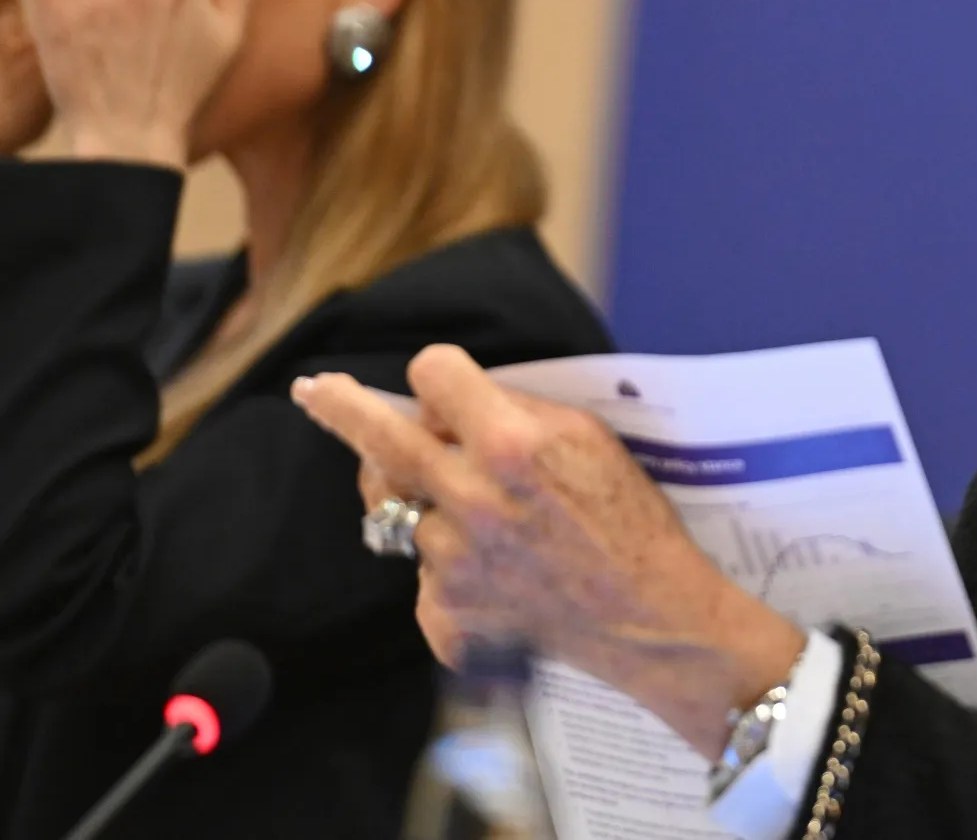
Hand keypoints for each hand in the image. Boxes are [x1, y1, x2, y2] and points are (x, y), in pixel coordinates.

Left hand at [292, 345, 807, 759]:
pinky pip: (422, 572)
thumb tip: (448, 402)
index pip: (433, 374)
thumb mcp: (589, 436)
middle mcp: (469, 500)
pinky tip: (495, 573)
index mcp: (510, 444)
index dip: (441, 374)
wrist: (648, 617)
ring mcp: (451, 563)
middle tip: (314, 390)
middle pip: (378, 437)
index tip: (441, 382)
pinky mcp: (443, 614)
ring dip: (422, 502)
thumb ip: (513, 412)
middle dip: (338, 406)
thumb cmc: (629, 519)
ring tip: (468, 511)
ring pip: (398, 509)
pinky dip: (448, 566)